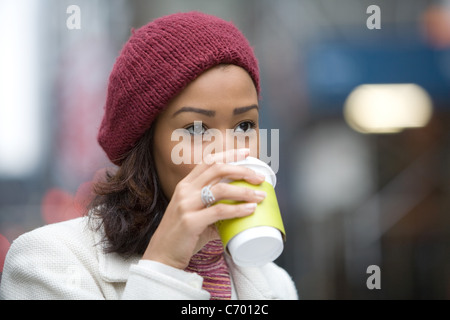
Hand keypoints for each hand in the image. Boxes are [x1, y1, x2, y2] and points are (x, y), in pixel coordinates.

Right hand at [142, 148, 266, 268]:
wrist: (162, 256)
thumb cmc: (181, 236)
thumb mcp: (196, 216)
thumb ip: (215, 210)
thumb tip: (239, 212)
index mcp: (185, 185)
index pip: (208, 161)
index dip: (228, 154)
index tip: (245, 152)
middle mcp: (185, 190)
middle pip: (217, 169)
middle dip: (241, 170)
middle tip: (258, 177)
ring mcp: (186, 205)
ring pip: (221, 189)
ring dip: (244, 191)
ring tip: (259, 196)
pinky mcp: (190, 221)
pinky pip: (219, 211)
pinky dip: (238, 210)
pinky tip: (250, 210)